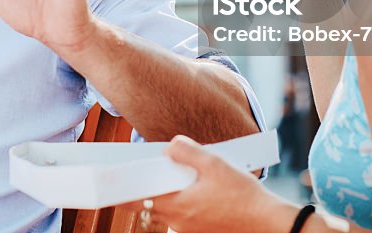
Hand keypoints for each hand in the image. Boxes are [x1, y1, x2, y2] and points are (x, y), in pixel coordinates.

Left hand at [130, 135, 281, 232]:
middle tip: (129, 174)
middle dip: (139, 189)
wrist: (266, 222)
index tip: (105, 180)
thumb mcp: (214, 163)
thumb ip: (187, 151)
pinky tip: (189, 187)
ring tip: (167, 174)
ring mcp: (187, 229)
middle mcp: (177, 222)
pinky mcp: (198, 230)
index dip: (119, 189)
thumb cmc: (242, 194)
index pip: (136, 199)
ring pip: (163, 210)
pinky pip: (178, 215)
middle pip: (147, 204)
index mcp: (177, 205)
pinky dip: (176, 201)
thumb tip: (168, 147)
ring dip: (160, 194)